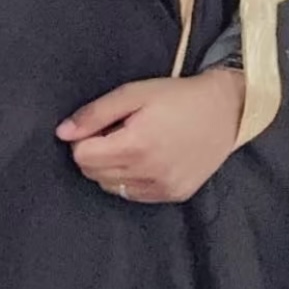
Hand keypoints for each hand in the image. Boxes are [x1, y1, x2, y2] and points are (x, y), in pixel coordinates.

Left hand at [57, 70, 244, 203]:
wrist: (226, 111)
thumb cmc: (177, 97)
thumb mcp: (132, 93)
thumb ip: (94, 114)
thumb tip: (62, 133)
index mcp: (137, 145)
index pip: (82, 156)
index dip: (83, 139)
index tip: (99, 126)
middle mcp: (150, 173)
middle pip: (93, 173)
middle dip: (94, 152)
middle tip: (115, 132)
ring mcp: (164, 188)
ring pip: (110, 186)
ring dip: (110, 167)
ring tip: (132, 144)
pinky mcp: (175, 195)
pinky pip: (133, 195)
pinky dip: (129, 179)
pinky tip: (145, 158)